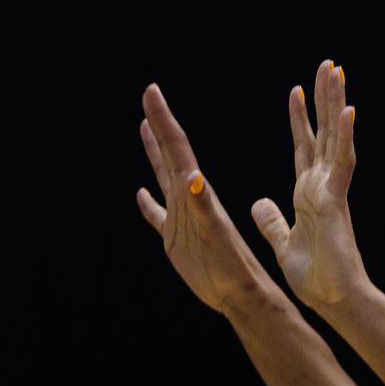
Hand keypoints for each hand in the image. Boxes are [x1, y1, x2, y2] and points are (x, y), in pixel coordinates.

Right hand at [136, 83, 276, 315]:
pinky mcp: (176, 239)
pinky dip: (148, 203)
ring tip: (145, 128)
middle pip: (170, 154)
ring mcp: (181, 217)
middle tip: (149, 97)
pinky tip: (140, 193)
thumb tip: (193, 178)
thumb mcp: (217, 237)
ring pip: (163, 176)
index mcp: (197, 193)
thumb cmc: (232, 268)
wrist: (243, 295)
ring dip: (154, 152)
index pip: (177, 148)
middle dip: (159, 124)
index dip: (163, 119)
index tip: (152, 91)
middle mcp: (188, 199)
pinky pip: (157, 215)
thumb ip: (203, 208)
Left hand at [250, 60, 371, 311]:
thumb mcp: (283, 241)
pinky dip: (346, 136)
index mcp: (310, 193)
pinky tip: (348, 111)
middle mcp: (324, 185)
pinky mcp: (337, 201)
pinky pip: (342, 163)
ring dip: (336, 104)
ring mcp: (333, 190)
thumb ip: (273, 221)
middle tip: (326, 66)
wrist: (332, 300)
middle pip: (324, 133)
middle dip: (324, 100)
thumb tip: (259, 203)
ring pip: (336, 137)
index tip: (296, 91)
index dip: (301, 119)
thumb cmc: (314, 276)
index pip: (305, 146)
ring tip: (336, 72)